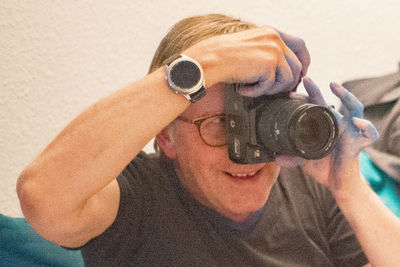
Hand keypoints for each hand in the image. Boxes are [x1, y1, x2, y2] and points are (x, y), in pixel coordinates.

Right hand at [183, 26, 309, 96]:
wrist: (211, 59)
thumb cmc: (224, 55)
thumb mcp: (250, 46)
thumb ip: (267, 51)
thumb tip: (282, 68)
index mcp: (272, 32)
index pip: (300, 45)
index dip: (304, 61)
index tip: (300, 74)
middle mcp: (275, 39)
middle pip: (297, 65)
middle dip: (292, 82)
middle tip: (282, 92)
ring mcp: (273, 51)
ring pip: (287, 78)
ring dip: (272, 89)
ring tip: (254, 89)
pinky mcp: (268, 65)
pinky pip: (270, 86)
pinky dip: (256, 92)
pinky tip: (243, 89)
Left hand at [277, 77, 378, 191]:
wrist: (338, 184)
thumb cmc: (323, 167)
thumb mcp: (304, 160)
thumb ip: (292, 157)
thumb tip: (276, 159)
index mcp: (323, 125)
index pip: (313, 106)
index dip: (303, 98)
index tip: (289, 94)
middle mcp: (337, 124)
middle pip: (330, 102)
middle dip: (317, 90)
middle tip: (306, 80)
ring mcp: (350, 132)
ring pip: (355, 108)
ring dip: (346, 95)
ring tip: (335, 86)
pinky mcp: (359, 144)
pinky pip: (370, 134)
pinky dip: (366, 127)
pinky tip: (358, 122)